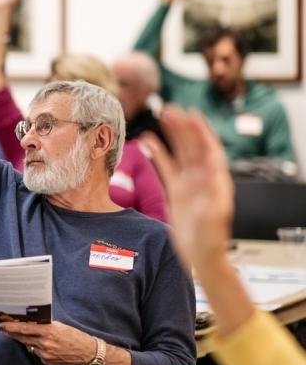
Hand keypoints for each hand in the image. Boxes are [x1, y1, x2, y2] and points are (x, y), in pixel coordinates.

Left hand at [0, 320, 96, 364]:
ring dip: (25, 340)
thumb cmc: (74, 336)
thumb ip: (44, 325)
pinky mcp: (46, 361)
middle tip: (3, 329)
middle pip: (22, 337)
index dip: (11, 327)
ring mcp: (45, 354)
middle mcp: (45, 343)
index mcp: (48, 331)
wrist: (87, 353)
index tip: (1, 325)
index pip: (25, 328)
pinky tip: (43, 345)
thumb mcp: (59, 325)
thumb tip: (29, 322)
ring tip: (25, 334)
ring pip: (28, 345)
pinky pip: (36, 352)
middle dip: (12, 333)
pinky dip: (36, 348)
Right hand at [142, 107, 233, 271]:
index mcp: (216, 181)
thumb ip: (212, 197)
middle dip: (183, 126)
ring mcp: (189, 182)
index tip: (192, 114)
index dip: (201, 131)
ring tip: (162, 116)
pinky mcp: (177, 190)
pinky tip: (148, 140)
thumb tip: (210, 175)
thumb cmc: (211, 240)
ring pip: (180, 152)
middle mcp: (203, 178)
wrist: (201, 256)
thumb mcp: (213, 219)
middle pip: (193, 145)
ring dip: (172, 134)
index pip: (209, 149)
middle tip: (170, 108)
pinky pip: (166, 166)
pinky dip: (158, 153)